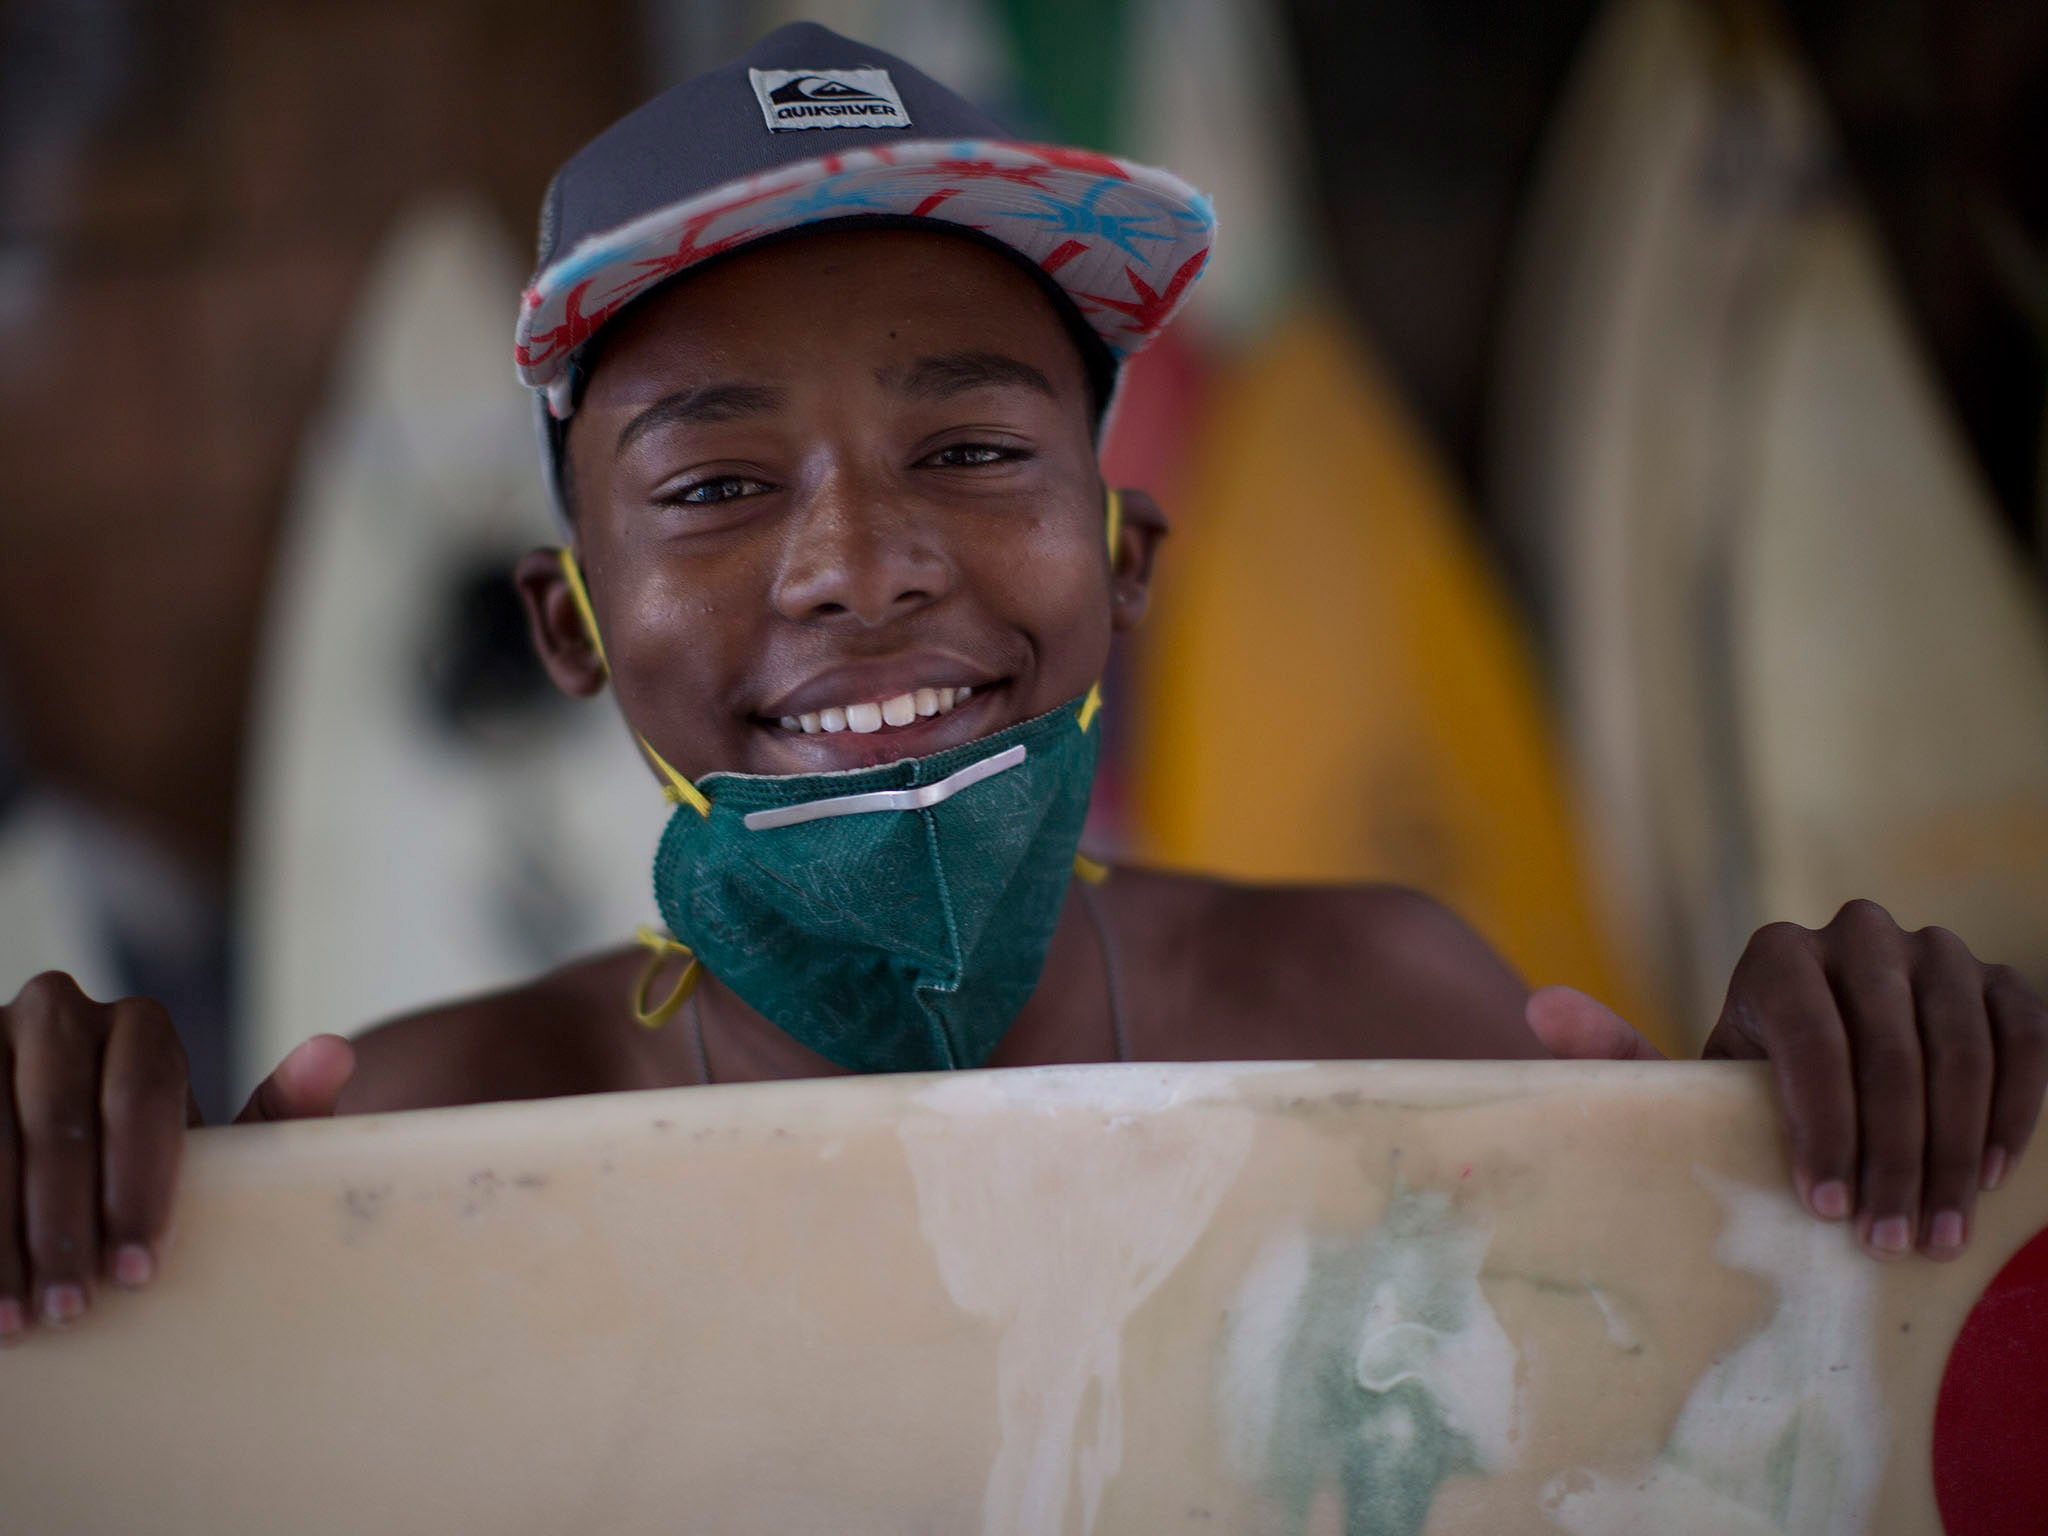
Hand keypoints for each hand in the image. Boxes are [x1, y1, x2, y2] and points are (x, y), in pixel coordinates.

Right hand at [0, 972, 355, 1340]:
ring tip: (20, 1321)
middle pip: (58, 1123)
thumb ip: (281, 1108)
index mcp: (139, 1025)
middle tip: (74, 1309)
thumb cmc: (150, 1159)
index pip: (141, 1098)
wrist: (69, 1158)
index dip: (138, 1190)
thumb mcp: (217, 1140)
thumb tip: (335, 1052)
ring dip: (3, 1241)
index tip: (139, 1272)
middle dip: (63, 1228)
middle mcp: (56, 1012)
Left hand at [1704, 902, 2044, 1260]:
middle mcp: (1860, 936)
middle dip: (1892, 1161)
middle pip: (1890, 1056)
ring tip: (1940, 1232)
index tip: (1827, 1209)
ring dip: (1955, 1155)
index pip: (1811, 1042)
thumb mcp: (1729, 1072)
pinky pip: (2026, 1041)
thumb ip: (1708, 1099)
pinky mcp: (1999, 976)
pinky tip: (1991, 1176)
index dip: (1822, 1130)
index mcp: (1781, 954)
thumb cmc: (1770, 1066)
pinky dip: (2013, 1112)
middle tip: (1890, 1240)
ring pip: (1962, 1054)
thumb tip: (1682, 1159)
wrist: (1837, 1026)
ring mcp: (1937, 951)